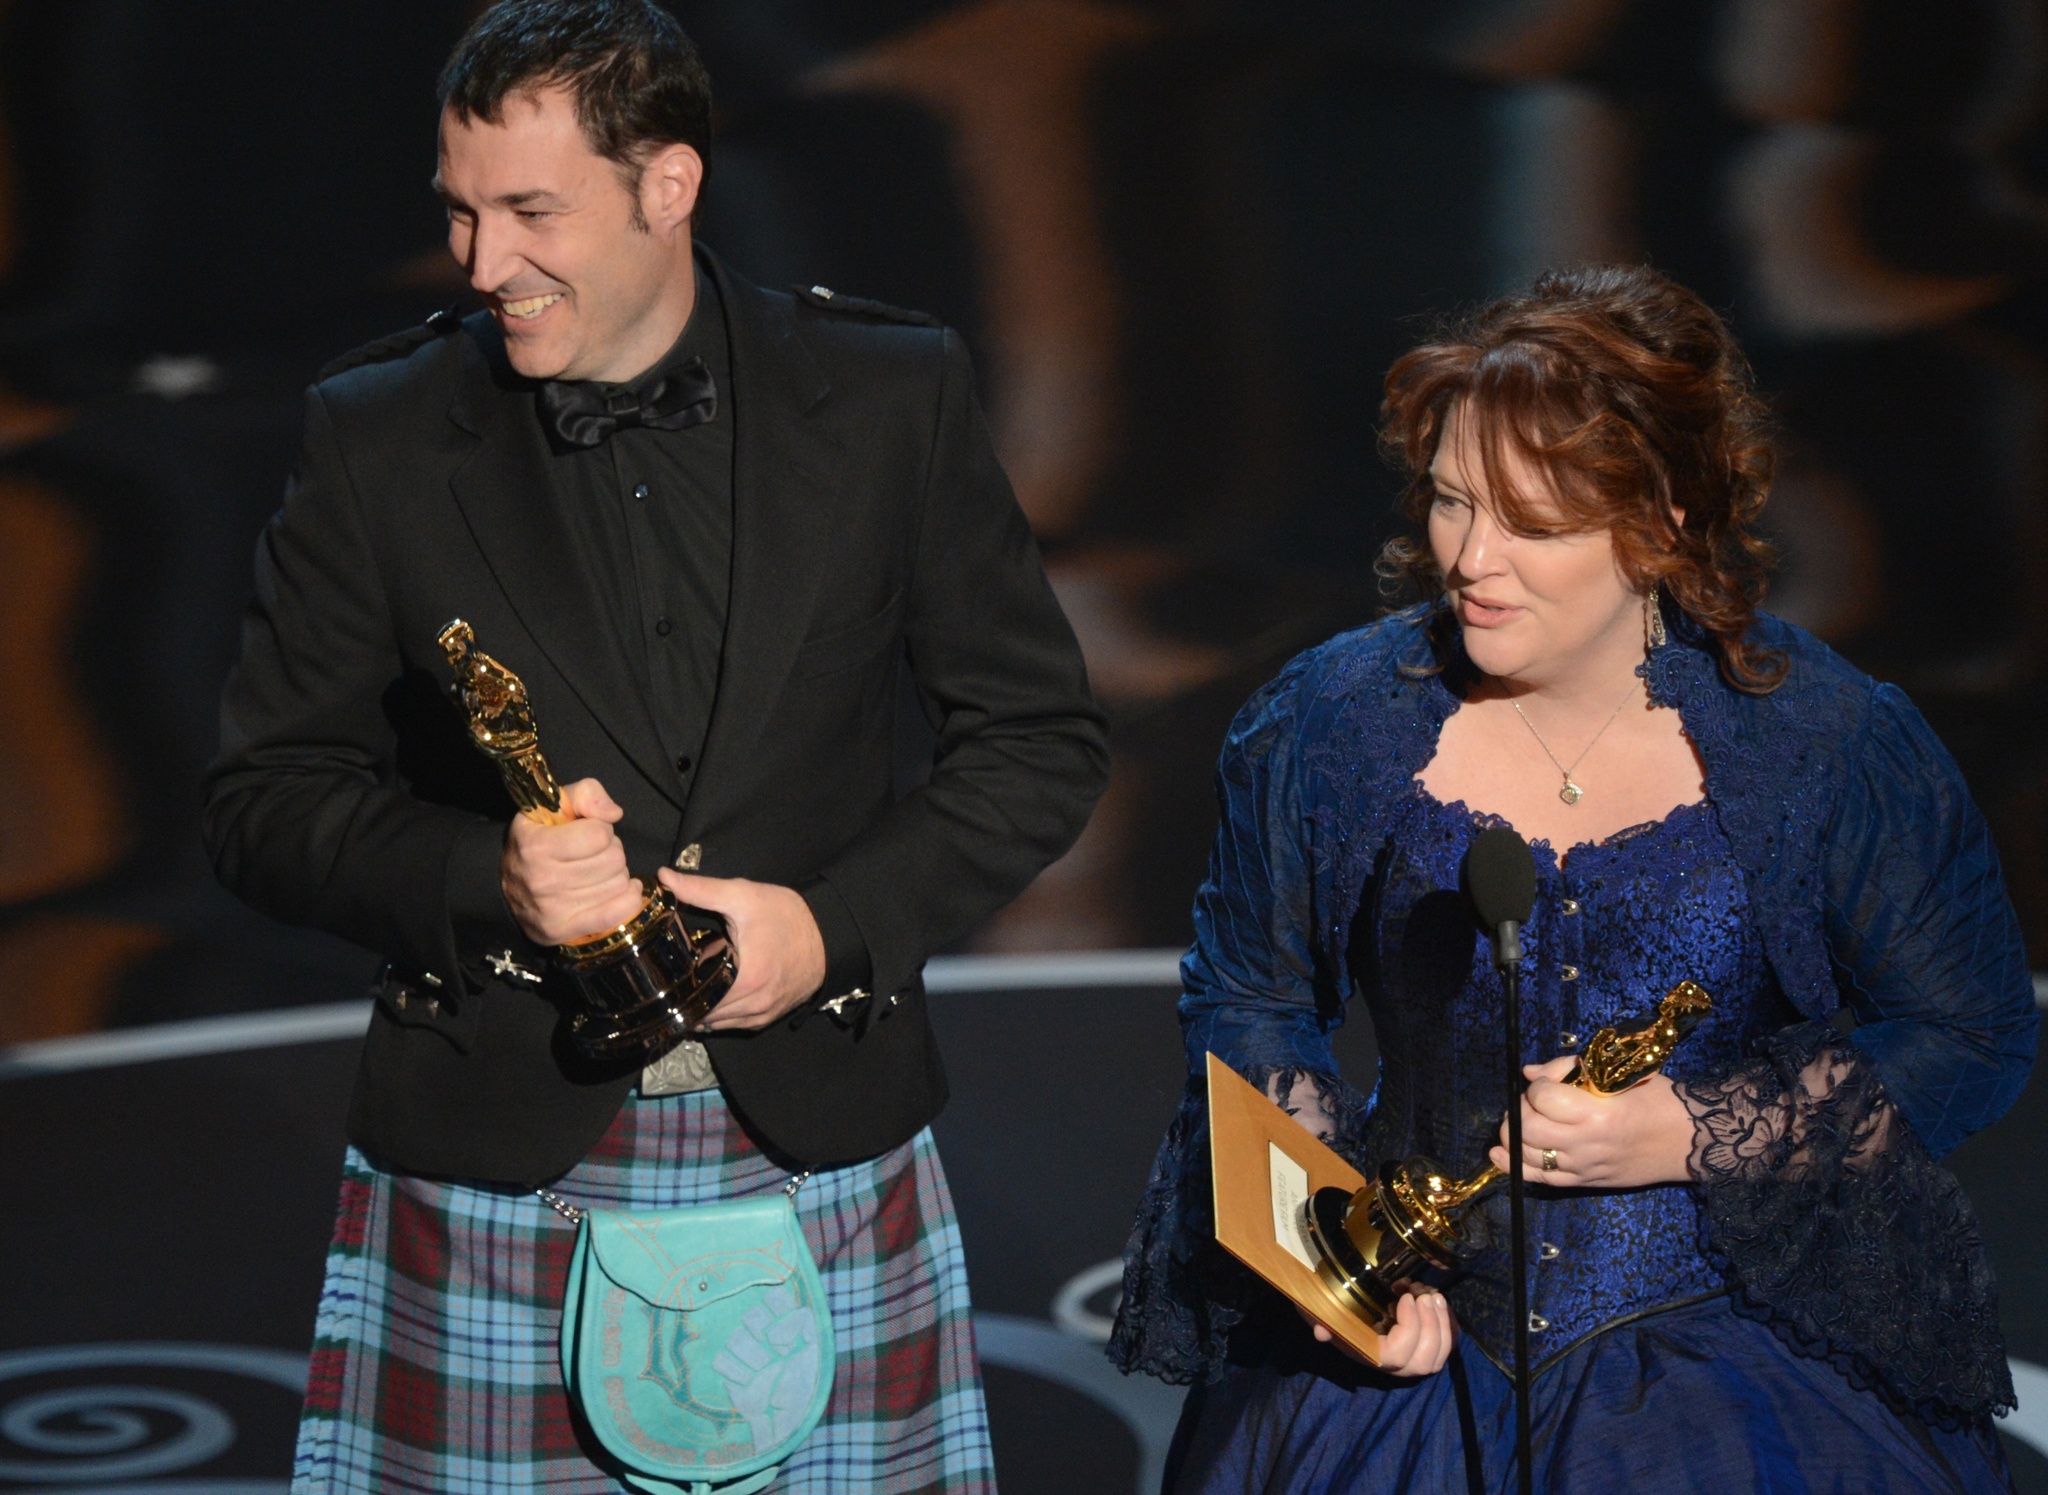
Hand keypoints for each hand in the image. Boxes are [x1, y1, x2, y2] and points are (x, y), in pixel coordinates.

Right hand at [501, 778, 643, 945]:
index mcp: (536, 845)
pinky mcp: (563, 930)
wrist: (508, 886)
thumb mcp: (555, 806)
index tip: (589, 833)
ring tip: (597, 872)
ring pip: (618, 884)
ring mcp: (552, 909)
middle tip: (594, 855)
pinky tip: (626, 890)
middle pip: (614, 860)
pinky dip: (628, 900)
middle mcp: (542, 879)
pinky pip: (615, 914)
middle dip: (611, 852)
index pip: (599, 834)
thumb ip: (587, 794)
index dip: (601, 829)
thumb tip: (614, 814)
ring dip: (616, 875)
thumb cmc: (539, 839)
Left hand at [657, 869, 826, 1032]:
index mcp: (746, 978)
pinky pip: (734, 1024)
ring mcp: (763, 1014)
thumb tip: (664, 878)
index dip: (673, 987)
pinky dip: (720, 1013)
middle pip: (703, 1014)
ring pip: (717, 1024)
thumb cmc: (789, 915)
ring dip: (701, 1007)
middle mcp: (754, 1004)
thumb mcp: (744, 896)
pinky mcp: (769, 1016)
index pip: (695, 998)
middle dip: (685, 997)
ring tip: (689, 985)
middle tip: (670, 976)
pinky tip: (712, 995)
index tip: (661, 972)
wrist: (830, 933)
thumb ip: (701, 890)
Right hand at [1299, 1284, 1453, 1375]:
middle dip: (1431, 1327)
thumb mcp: (1322, 1313)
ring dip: (1442, 1323)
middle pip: (1424, 1362)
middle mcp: (1394, 1365)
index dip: (1409, 1328)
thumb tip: (1320, 1331)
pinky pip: (1445, 1346)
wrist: (1345, 1313)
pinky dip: (1448, 1324)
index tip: (1406, 1298)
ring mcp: (1412, 1360)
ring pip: (1438, 1356)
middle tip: (1425, 1295)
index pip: (1397, 1356)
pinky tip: (1439, 1301)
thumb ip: (1321, 1322)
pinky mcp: (1425, 1348)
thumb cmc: (1336, 1311)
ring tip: (1433, 1294)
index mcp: (1372, 1356)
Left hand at [1490, 1055, 1694, 1187]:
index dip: (1538, 1086)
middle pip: (1527, 1128)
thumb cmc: (1660, 1100)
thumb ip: (1572, 1070)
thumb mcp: (1622, 1074)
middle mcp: (1586, 1144)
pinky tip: (1499, 1154)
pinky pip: (1541, 1179)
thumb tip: (1529, 1073)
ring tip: (1520, 1119)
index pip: (1543, 1098)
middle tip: (1532, 1100)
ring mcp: (1584, 1168)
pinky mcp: (1586, 1182)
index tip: (1549, 1081)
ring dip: (1514, 1134)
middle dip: (1520, 1109)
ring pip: (1527, 1154)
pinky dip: (1514, 1166)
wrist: (1692, 1141)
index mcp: (1598, 1114)